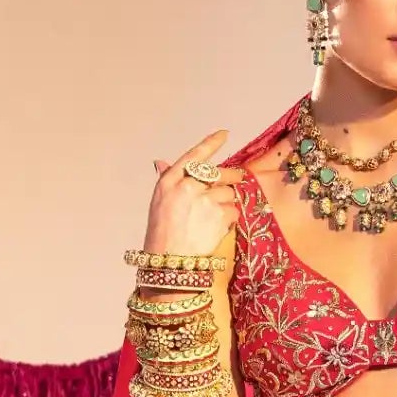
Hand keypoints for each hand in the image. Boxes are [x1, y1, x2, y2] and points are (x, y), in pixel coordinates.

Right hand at [143, 128, 244, 258]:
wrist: (170, 262)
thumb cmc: (161, 234)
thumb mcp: (159, 202)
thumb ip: (167, 180)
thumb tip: (161, 161)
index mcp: (170, 181)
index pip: (194, 156)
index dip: (211, 144)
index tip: (224, 135)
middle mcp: (187, 186)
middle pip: (217, 173)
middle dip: (230, 176)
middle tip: (237, 180)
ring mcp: (205, 200)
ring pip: (228, 192)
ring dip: (227, 203)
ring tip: (215, 218)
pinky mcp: (219, 216)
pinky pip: (233, 210)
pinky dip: (230, 218)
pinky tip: (218, 228)